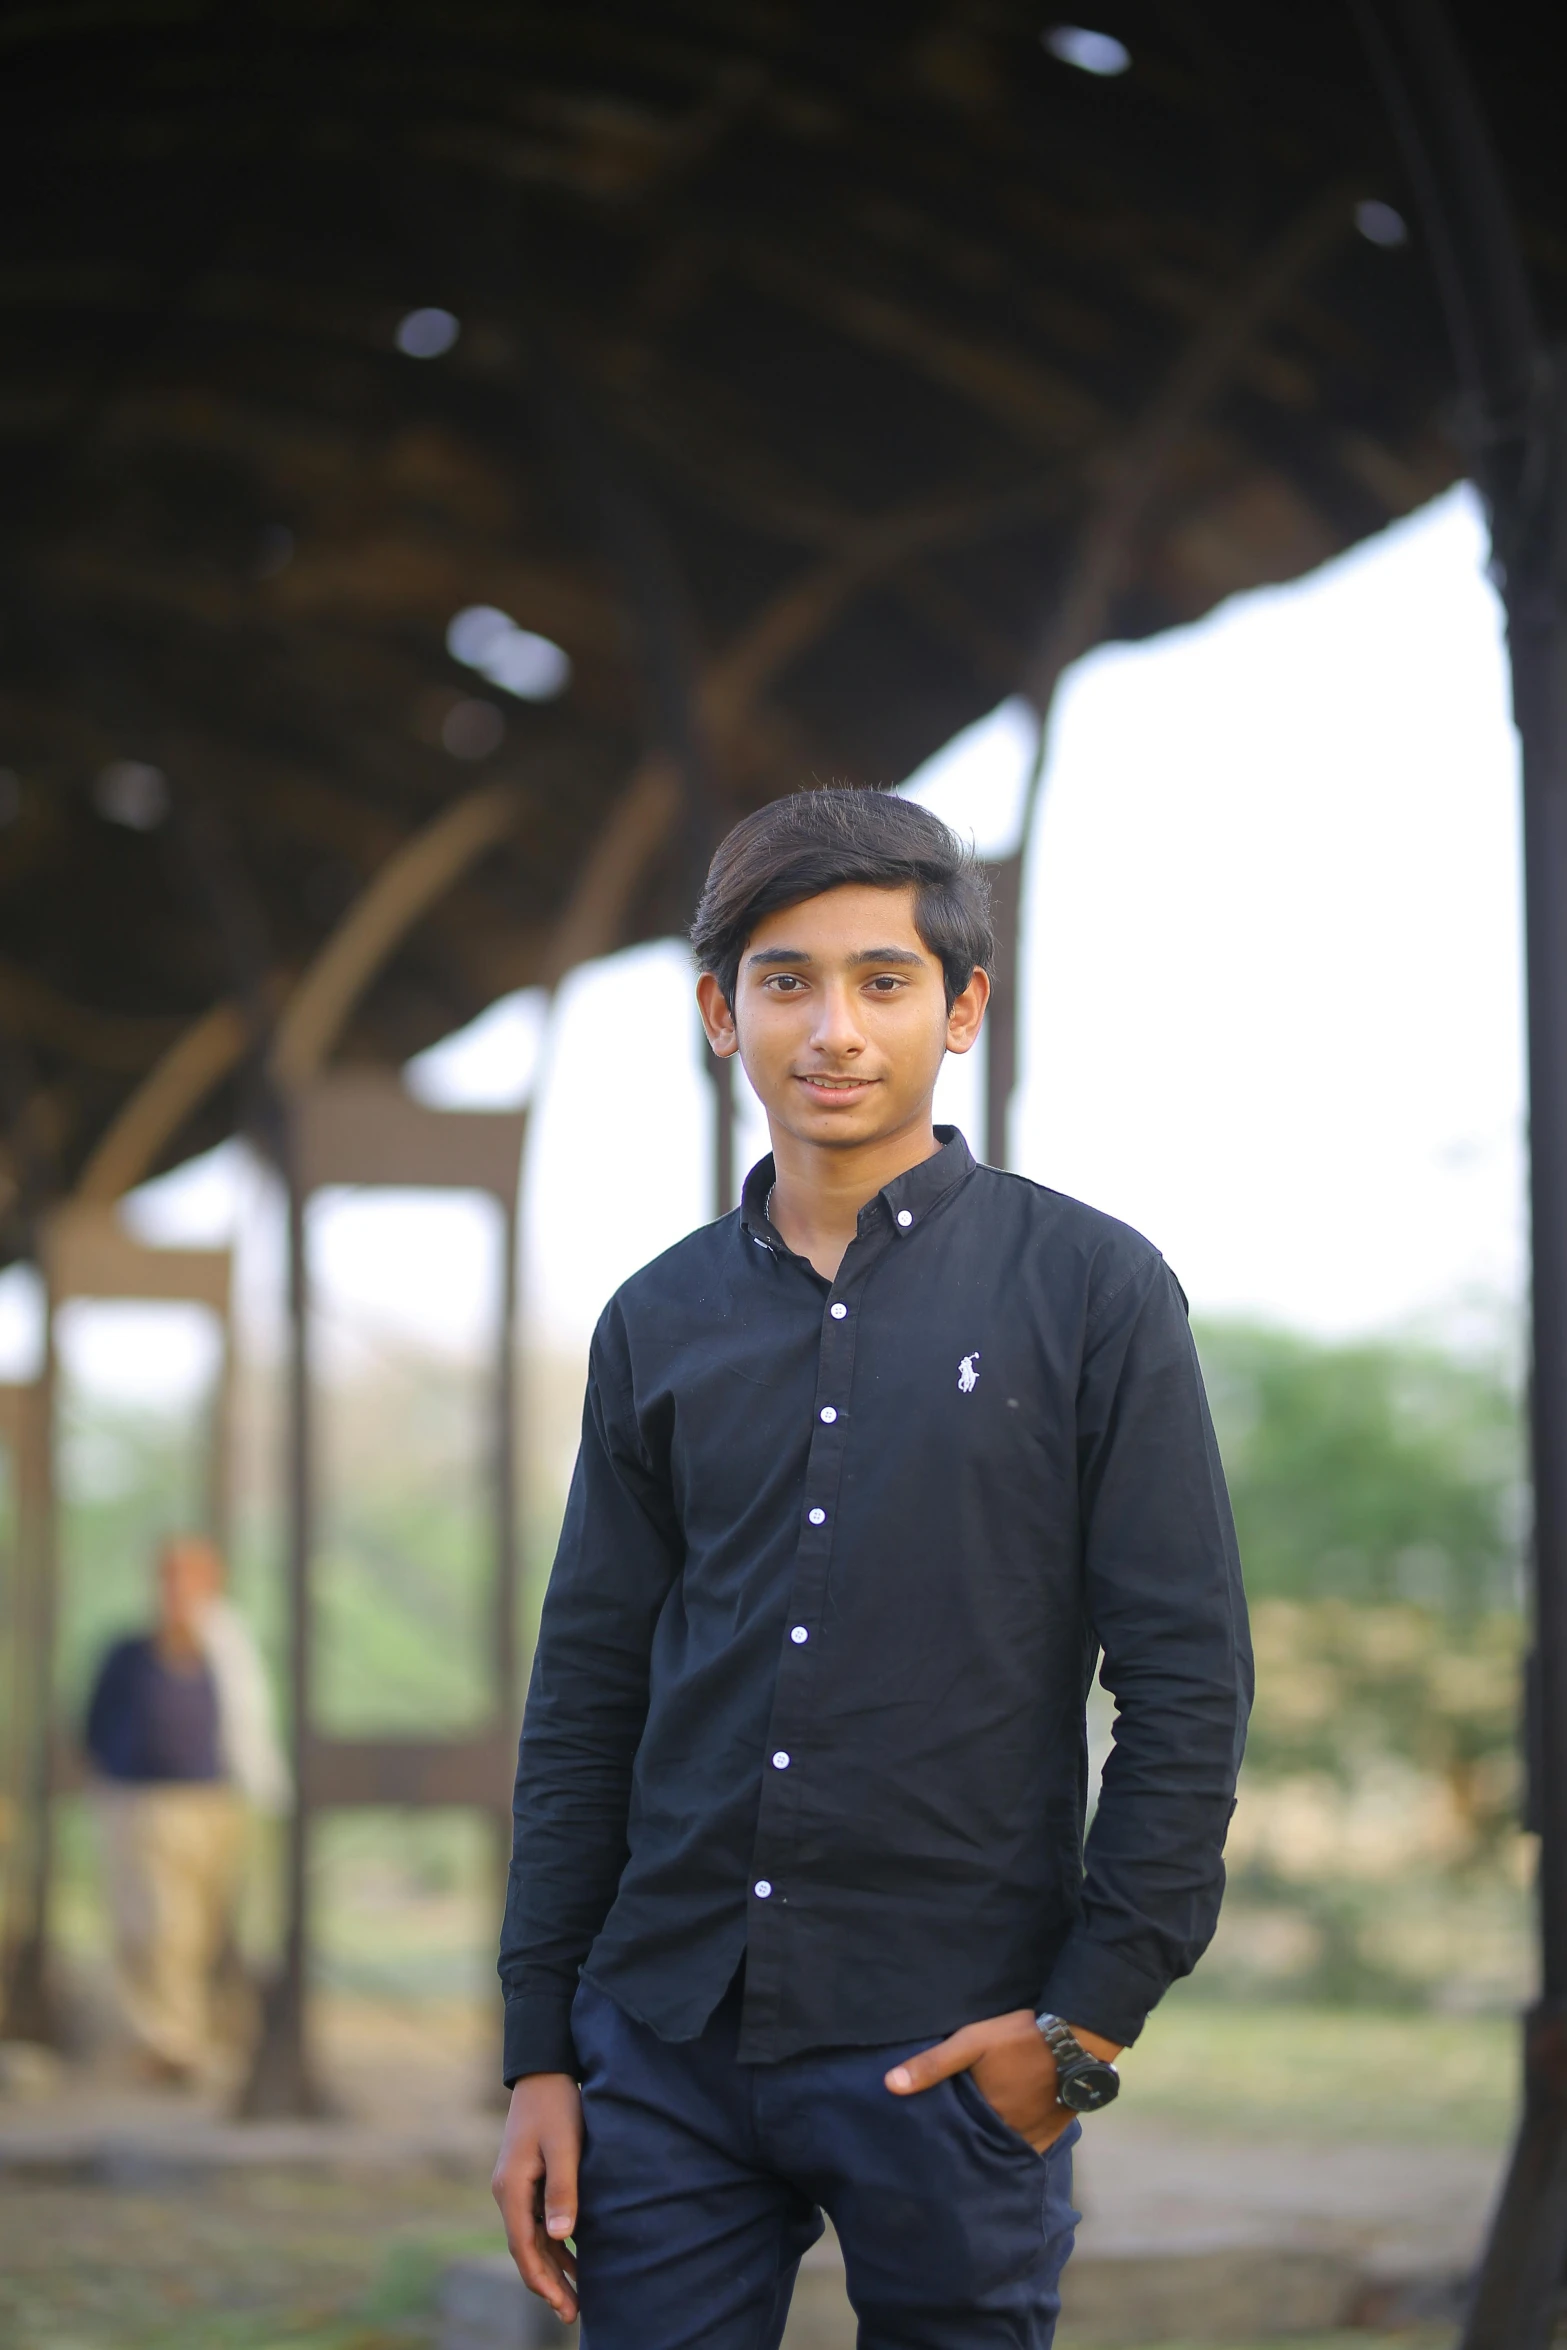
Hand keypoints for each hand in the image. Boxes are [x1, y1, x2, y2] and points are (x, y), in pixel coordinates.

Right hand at [491, 2071, 583, 2321]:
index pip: (522, 2247)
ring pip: (534, 2239)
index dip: (541, 2281)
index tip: (561, 2306)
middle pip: (527, 2249)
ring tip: (579, 2298)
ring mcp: (517, 2187)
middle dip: (549, 2284)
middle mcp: (508, 2192)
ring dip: (555, 2267)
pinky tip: (576, 2260)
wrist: (544, 2070)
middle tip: (573, 2314)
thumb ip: (563, 2190)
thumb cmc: (557, 2106)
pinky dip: (556, 2244)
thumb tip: (561, 2238)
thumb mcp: (564, 2147)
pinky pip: (540, 2222)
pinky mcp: (529, 2180)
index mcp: (511, 2188)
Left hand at [884, 2010, 1122, 2152]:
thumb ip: (933, 2064)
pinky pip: (1025, 2148)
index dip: (940, 2134)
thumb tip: (890, 2085)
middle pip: (978, 2144)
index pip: (955, 2136)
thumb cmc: (1020, 2037)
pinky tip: (1002, 2135)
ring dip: (988, 2143)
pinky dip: (1012, 2144)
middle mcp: (1008, 2137)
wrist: (1077, 2038)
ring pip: (1000, 2147)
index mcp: (986, 2118)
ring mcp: (1032, 2139)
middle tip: (944, 2142)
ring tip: (970, 2139)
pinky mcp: (1050, 2135)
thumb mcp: (971, 2042)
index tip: (924, 2138)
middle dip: (963, 2143)